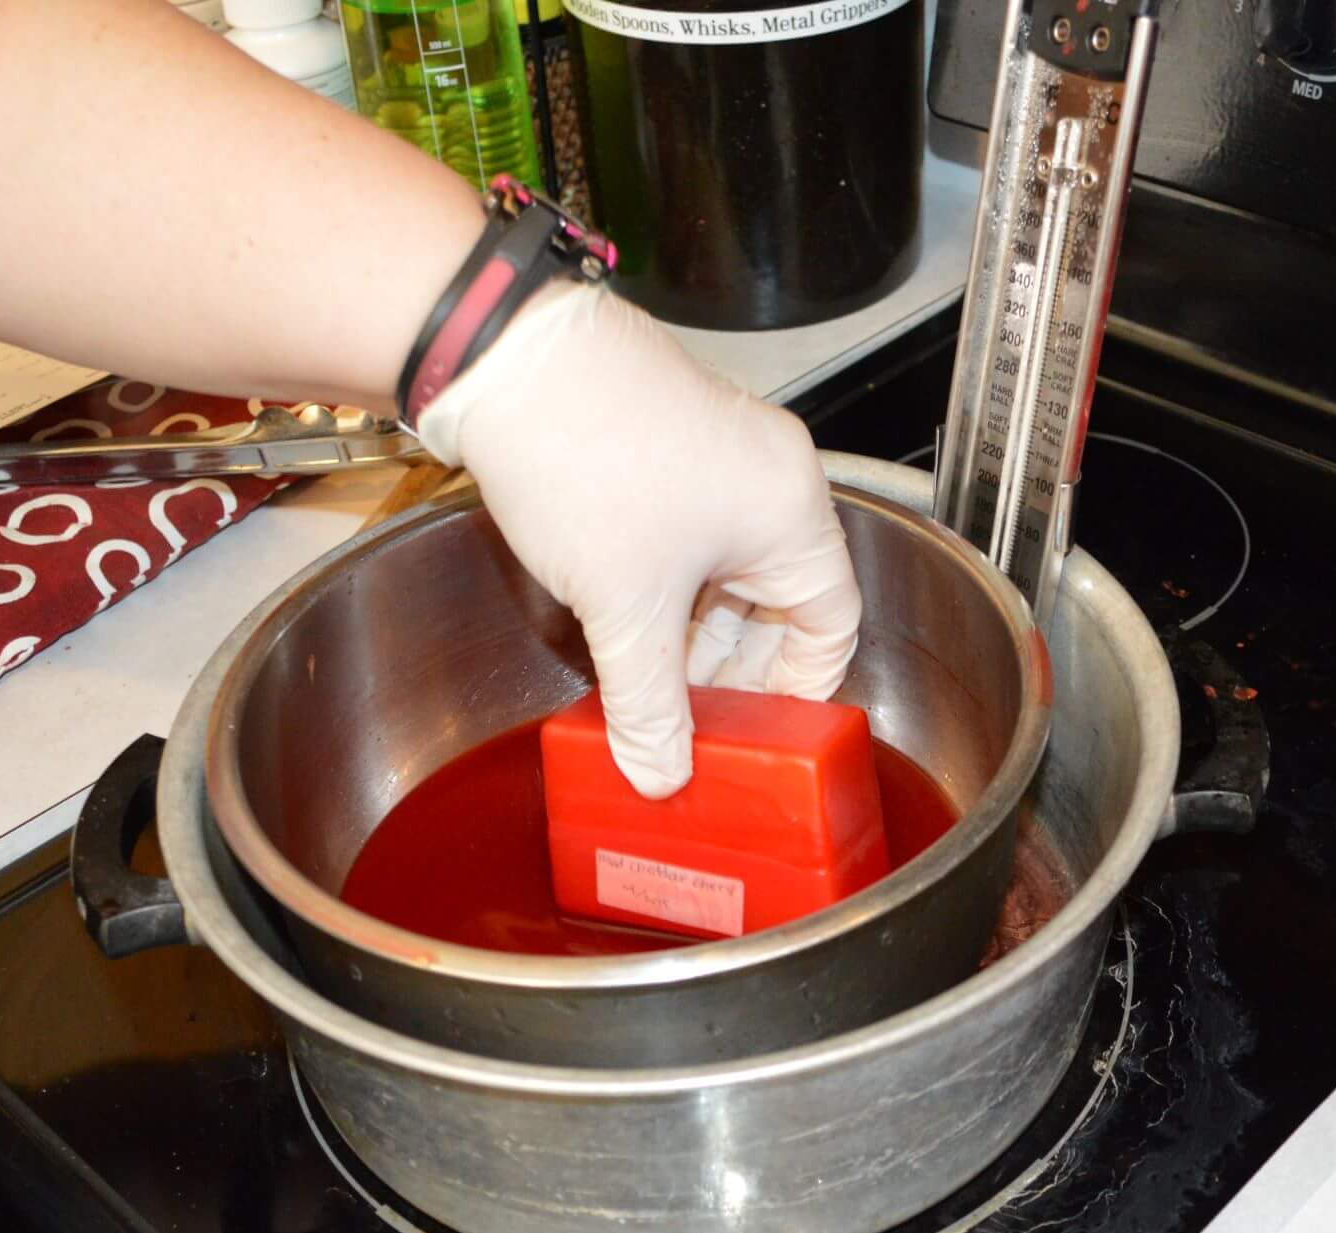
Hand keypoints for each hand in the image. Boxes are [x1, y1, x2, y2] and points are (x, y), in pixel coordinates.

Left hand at [413, 284, 860, 797]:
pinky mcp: (666, 445)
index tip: (763, 734)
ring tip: (646, 683)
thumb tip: (661, 771)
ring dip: (691, 632)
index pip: (832, 623)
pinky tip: (620, 626)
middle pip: (778, 600)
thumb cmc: (584, 456)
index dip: (799, 688)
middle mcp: (768, 476)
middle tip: (693, 722)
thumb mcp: (623, 607)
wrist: (503, 359)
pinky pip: (687, 537)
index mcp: (790, 511)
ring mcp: (717, 455)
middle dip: (733, 668)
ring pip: (725, 571)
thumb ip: (649, 704)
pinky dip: (663, 589)